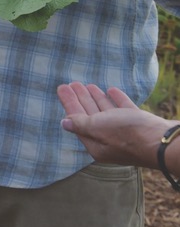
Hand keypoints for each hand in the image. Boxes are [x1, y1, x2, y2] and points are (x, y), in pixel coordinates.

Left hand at [57, 82, 175, 169]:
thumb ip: (81, 123)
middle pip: (90, 116)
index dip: (69, 103)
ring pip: (106, 112)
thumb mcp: (98, 127)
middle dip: (80, 99)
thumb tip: (64, 123)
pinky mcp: (139, 124)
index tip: (61, 87)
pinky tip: (110, 90)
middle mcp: (109, 139)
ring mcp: (125, 132)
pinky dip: (116, 100)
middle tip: (72, 83)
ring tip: (87, 85)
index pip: (77, 120)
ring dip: (96, 98)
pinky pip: (123, 110)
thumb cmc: (128, 135)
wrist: (164, 141)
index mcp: (96, 143)